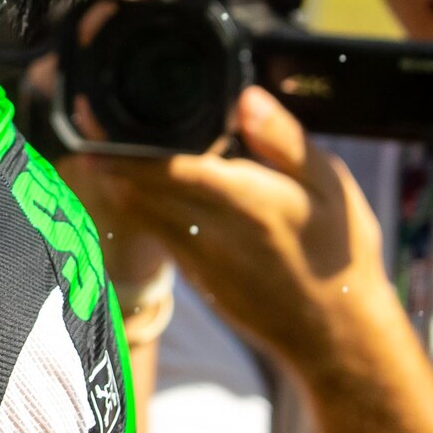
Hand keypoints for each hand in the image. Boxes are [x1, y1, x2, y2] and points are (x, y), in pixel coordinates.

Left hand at [81, 88, 392, 373]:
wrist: (334, 335)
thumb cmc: (340, 256)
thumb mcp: (331, 188)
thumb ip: (284, 140)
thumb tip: (246, 97)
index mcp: (244, 201)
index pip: (165, 165)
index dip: (124, 142)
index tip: (97, 116)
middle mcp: (208, 230)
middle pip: (134, 185)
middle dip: (108, 153)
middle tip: (92, 121)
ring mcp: (193, 256)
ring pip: (135, 209)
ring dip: (117, 177)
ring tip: (107, 144)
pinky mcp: (190, 273)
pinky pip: (150, 228)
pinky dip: (138, 202)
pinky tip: (142, 180)